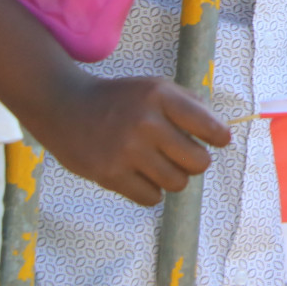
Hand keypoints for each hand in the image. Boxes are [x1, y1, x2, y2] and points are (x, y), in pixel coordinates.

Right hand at [29, 72, 230, 206]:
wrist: (64, 106)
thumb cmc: (120, 100)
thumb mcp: (155, 88)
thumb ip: (191, 106)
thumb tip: (222, 134)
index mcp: (161, 96)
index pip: (210, 127)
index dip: (219, 138)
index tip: (218, 140)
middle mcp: (145, 122)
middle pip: (199, 162)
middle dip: (196, 162)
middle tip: (183, 155)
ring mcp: (126, 150)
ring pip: (178, 183)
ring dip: (174, 177)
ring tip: (159, 164)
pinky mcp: (109, 174)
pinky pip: (151, 198)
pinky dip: (151, 191)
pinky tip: (140, 174)